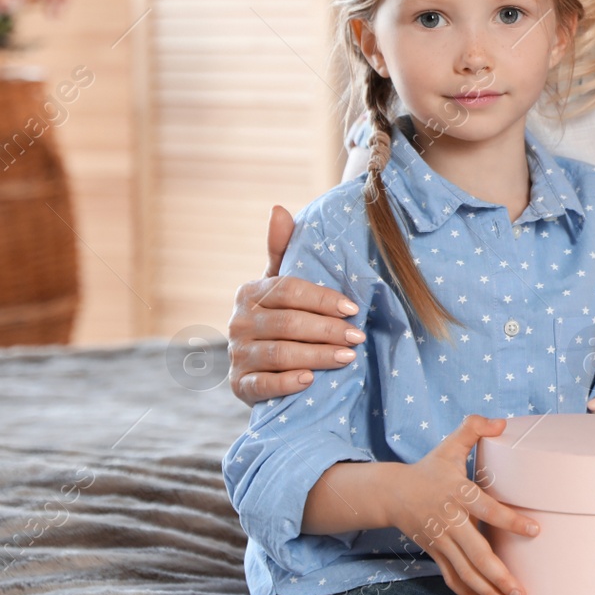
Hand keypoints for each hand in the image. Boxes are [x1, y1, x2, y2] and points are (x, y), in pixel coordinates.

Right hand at [228, 205, 365, 403]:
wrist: (263, 365)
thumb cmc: (282, 316)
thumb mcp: (281, 284)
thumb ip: (282, 250)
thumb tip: (279, 208)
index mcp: (250, 293)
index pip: (287, 291)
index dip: (322, 299)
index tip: (353, 307)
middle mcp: (238, 323)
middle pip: (287, 323)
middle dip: (327, 329)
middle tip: (358, 336)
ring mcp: (237, 355)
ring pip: (280, 353)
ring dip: (317, 355)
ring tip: (348, 356)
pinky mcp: (239, 385)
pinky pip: (262, 385)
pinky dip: (287, 382)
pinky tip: (311, 380)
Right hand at [387, 415, 538, 594]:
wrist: (391, 493)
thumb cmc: (429, 468)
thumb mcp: (449, 444)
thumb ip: (474, 428)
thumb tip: (501, 423)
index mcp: (458, 494)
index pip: (487, 509)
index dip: (510, 520)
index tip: (535, 529)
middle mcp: (450, 521)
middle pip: (477, 553)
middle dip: (500, 575)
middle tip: (522, 591)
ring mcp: (442, 541)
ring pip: (466, 572)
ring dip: (488, 591)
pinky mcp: (436, 553)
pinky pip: (452, 578)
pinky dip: (468, 593)